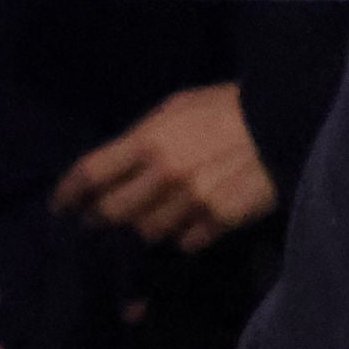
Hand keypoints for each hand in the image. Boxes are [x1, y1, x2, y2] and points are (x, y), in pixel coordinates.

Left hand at [52, 83, 277, 251]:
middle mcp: (163, 176)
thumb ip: (145, 135)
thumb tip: (121, 163)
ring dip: (144, 227)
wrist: (287, 120)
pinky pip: (186, 242)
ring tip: (151, 220)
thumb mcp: (179, 106)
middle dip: (100, 218)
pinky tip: (190, 223)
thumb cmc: (229, 106)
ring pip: (147, 232)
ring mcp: (191, 201)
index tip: (61, 205)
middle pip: (112, 213)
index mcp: (148, 141)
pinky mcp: (220, 220)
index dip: (68, 193)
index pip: (90, 174)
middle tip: (100, 219)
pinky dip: (182, 236)